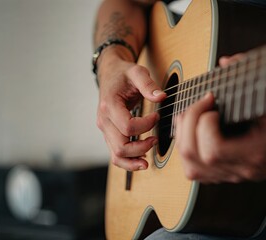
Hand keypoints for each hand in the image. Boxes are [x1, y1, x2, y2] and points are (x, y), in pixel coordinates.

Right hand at [97, 48, 165, 170]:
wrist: (110, 74)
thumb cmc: (123, 73)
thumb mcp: (136, 72)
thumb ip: (148, 84)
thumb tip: (162, 97)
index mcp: (109, 106)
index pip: (128, 127)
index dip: (146, 125)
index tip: (157, 116)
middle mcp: (104, 121)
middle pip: (121, 147)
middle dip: (141, 147)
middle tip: (156, 139)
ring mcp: (105, 130)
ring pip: (116, 156)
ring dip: (134, 160)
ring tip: (148, 161)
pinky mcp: (109, 134)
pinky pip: (115, 154)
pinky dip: (128, 161)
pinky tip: (141, 160)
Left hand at [175, 56, 265, 183]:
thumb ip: (249, 79)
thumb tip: (225, 62)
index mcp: (256, 154)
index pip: (213, 151)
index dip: (204, 124)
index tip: (212, 101)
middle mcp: (240, 170)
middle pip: (195, 159)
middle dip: (188, 126)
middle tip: (200, 104)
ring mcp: (232, 175)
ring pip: (191, 169)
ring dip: (184, 138)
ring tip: (194, 116)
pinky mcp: (227, 174)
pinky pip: (197, 170)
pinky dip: (188, 149)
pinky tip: (195, 131)